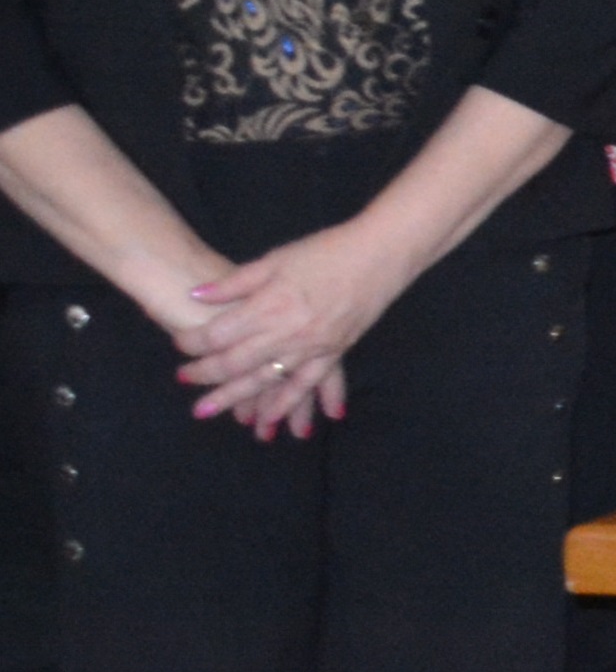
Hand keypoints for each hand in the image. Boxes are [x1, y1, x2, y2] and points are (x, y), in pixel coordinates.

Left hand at [178, 224, 397, 428]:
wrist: (381, 253)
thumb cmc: (327, 250)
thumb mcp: (277, 258)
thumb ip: (236, 282)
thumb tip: (196, 295)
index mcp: (270, 304)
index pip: (219, 333)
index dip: (194, 342)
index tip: (180, 345)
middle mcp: (287, 331)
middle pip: (235, 362)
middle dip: (204, 374)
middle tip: (183, 380)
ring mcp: (311, 346)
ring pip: (264, 380)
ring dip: (233, 398)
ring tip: (206, 411)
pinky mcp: (333, 353)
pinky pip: (305, 386)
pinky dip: (285, 405)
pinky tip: (267, 421)